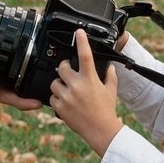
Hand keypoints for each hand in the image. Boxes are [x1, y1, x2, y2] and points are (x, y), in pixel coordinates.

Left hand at [48, 29, 121, 155]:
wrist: (100, 130)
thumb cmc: (106, 110)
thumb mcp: (111, 90)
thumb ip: (110, 76)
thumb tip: (110, 66)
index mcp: (90, 79)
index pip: (85, 55)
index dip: (81, 41)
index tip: (78, 32)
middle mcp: (77, 86)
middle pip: (62, 67)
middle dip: (65, 68)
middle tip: (69, 73)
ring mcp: (67, 96)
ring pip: (54, 82)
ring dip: (59, 85)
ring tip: (68, 91)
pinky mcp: (59, 107)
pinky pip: (52, 97)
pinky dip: (57, 99)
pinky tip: (66, 103)